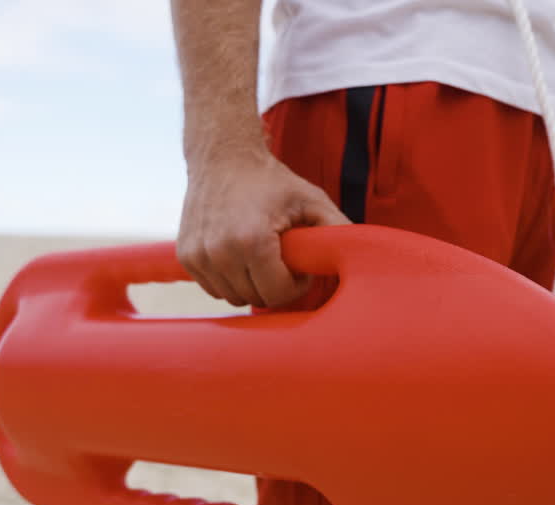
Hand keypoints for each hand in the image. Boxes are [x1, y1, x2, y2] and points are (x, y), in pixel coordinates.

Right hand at [177, 149, 348, 306]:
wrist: (222, 157)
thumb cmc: (272, 181)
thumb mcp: (312, 201)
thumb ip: (338, 230)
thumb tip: (367, 258)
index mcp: (252, 241)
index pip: (277, 294)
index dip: (295, 285)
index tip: (299, 265)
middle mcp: (220, 252)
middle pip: (256, 299)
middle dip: (275, 286)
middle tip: (283, 259)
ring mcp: (199, 256)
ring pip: (234, 298)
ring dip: (252, 285)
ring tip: (263, 256)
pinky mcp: (186, 257)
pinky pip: (215, 289)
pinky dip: (231, 280)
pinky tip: (241, 256)